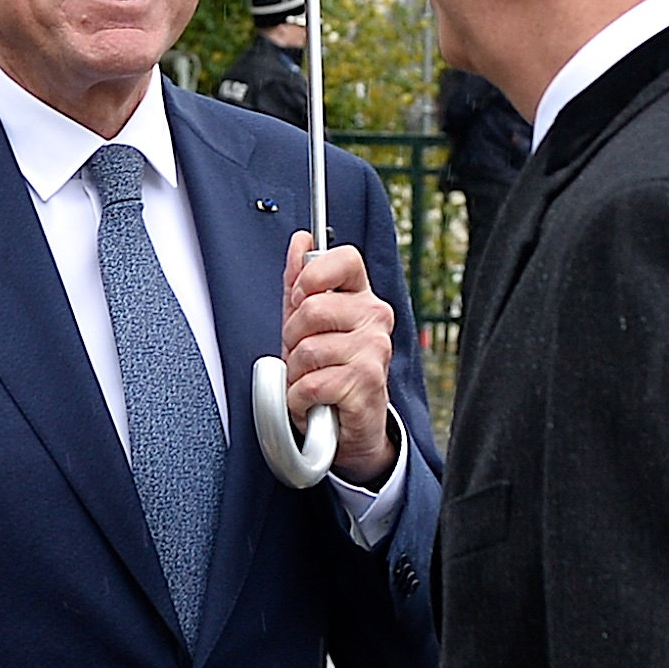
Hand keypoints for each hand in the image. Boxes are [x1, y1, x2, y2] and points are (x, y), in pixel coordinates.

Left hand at [280, 233, 400, 487]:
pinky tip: (313, 401)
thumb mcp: (307, 324)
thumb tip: (299, 240)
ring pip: (308, 350)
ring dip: (295, 373)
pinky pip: (311, 384)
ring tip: (310, 380)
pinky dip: (299, 399)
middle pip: (313, 308)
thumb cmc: (328, 370)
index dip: (313, 275)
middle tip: (302, 356)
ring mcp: (375, 350)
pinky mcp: (366, 383)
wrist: (350, 426)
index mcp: (362, 297)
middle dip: (292, 337)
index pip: (345, 259)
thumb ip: (301, 282)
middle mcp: (376, 318)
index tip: (300, 297)